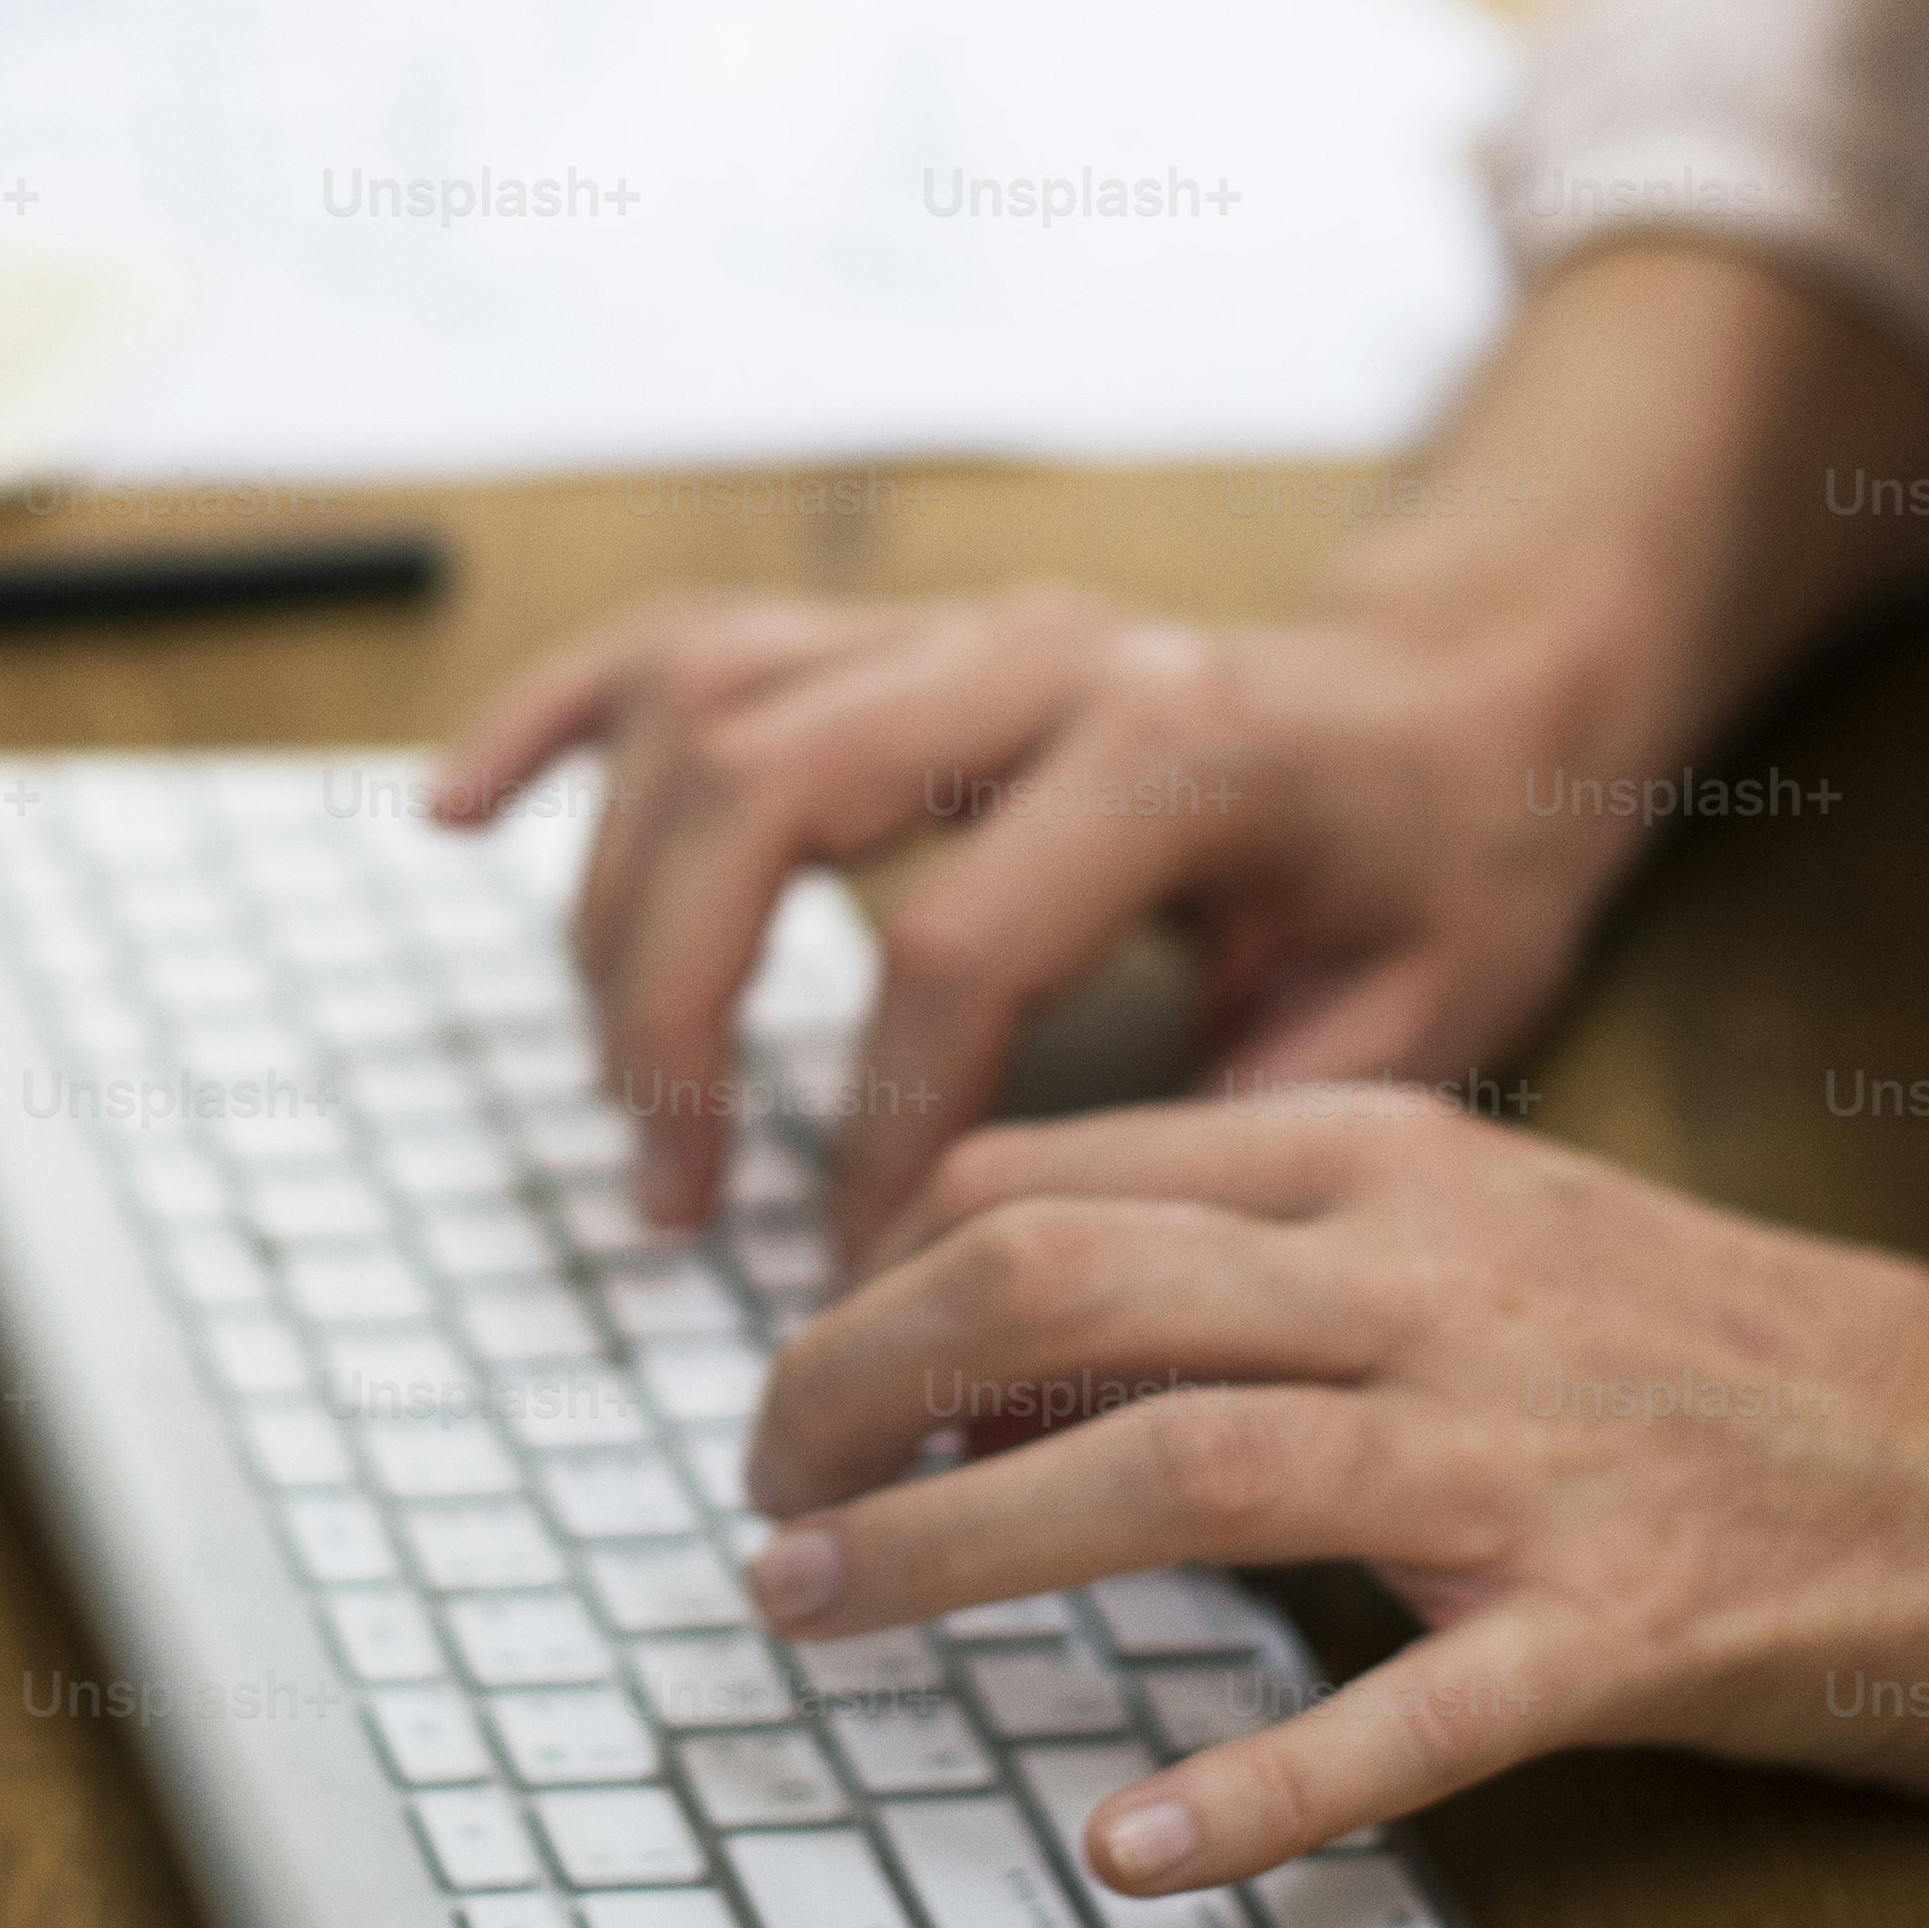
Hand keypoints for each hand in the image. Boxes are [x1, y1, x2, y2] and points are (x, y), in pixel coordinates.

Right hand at [426, 585, 1675, 1252]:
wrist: (1467, 694)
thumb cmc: (1441, 866)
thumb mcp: (1420, 1016)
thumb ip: (1242, 1142)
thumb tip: (1054, 1302)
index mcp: (1180, 744)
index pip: (962, 940)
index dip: (887, 1129)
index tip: (863, 1277)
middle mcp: (1043, 651)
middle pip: (772, 789)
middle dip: (685, 1006)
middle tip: (677, 1190)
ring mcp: (950, 625)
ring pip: (703, 710)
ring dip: (619, 907)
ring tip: (626, 1094)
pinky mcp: (887, 629)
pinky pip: (676, 641)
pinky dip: (552, 722)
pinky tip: (462, 817)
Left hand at [732, 1089, 1928, 1901]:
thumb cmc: (1723, 1364)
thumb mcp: (1482, 1234)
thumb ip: (1260, 1254)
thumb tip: (1006, 1324)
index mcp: (1388, 1159)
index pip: (1052, 1178)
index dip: (878, 1276)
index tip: (809, 1385)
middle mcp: (1435, 1279)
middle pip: (1060, 1284)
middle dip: (855, 1385)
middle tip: (759, 1494)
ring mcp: (1527, 1452)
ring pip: (1180, 1467)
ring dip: (965, 1547)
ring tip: (823, 1607)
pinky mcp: (1623, 1626)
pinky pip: (1411, 1715)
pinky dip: (1257, 1786)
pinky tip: (1127, 1845)